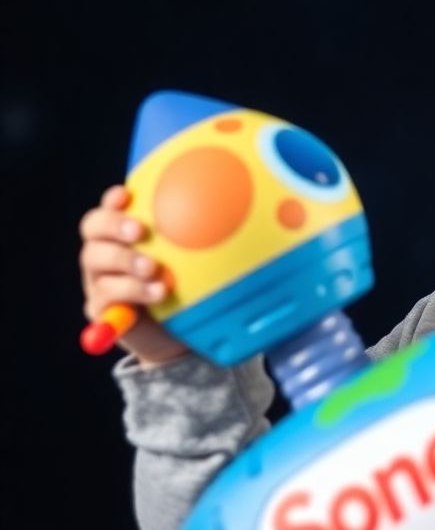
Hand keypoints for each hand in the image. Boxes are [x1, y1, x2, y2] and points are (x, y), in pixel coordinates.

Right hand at [79, 185, 187, 365]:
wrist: (173, 333)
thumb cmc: (184, 285)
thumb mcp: (196, 260)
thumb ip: (204, 236)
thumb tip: (246, 208)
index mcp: (120, 234)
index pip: (109, 209)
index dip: (112, 200)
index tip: (125, 195)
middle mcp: (103, 252)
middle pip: (93, 230)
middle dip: (114, 226)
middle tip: (139, 231)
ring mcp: (98, 280)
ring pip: (98, 264)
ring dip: (127, 262)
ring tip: (154, 269)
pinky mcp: (101, 308)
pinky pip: (106, 298)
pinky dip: (131, 294)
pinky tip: (158, 293)